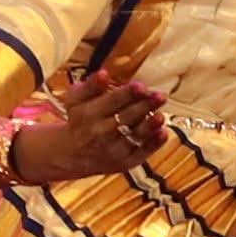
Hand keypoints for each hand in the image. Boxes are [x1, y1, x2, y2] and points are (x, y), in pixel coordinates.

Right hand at [17, 69, 166, 181]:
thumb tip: (104, 73)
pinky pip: (141, 153)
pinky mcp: (124, 163)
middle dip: (144, 106)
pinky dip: (153, 144)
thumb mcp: (76, 100)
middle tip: (160, 96)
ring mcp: (114, 150)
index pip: (111, 102)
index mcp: (89, 114)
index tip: (140, 86)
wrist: (72, 154)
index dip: (127, 94)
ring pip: (135, 136)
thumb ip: (91, 86)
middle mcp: (101, 133)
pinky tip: (163, 132)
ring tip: (161, 116)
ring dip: (150, 127)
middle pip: (127, 117)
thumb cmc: (79, 120)